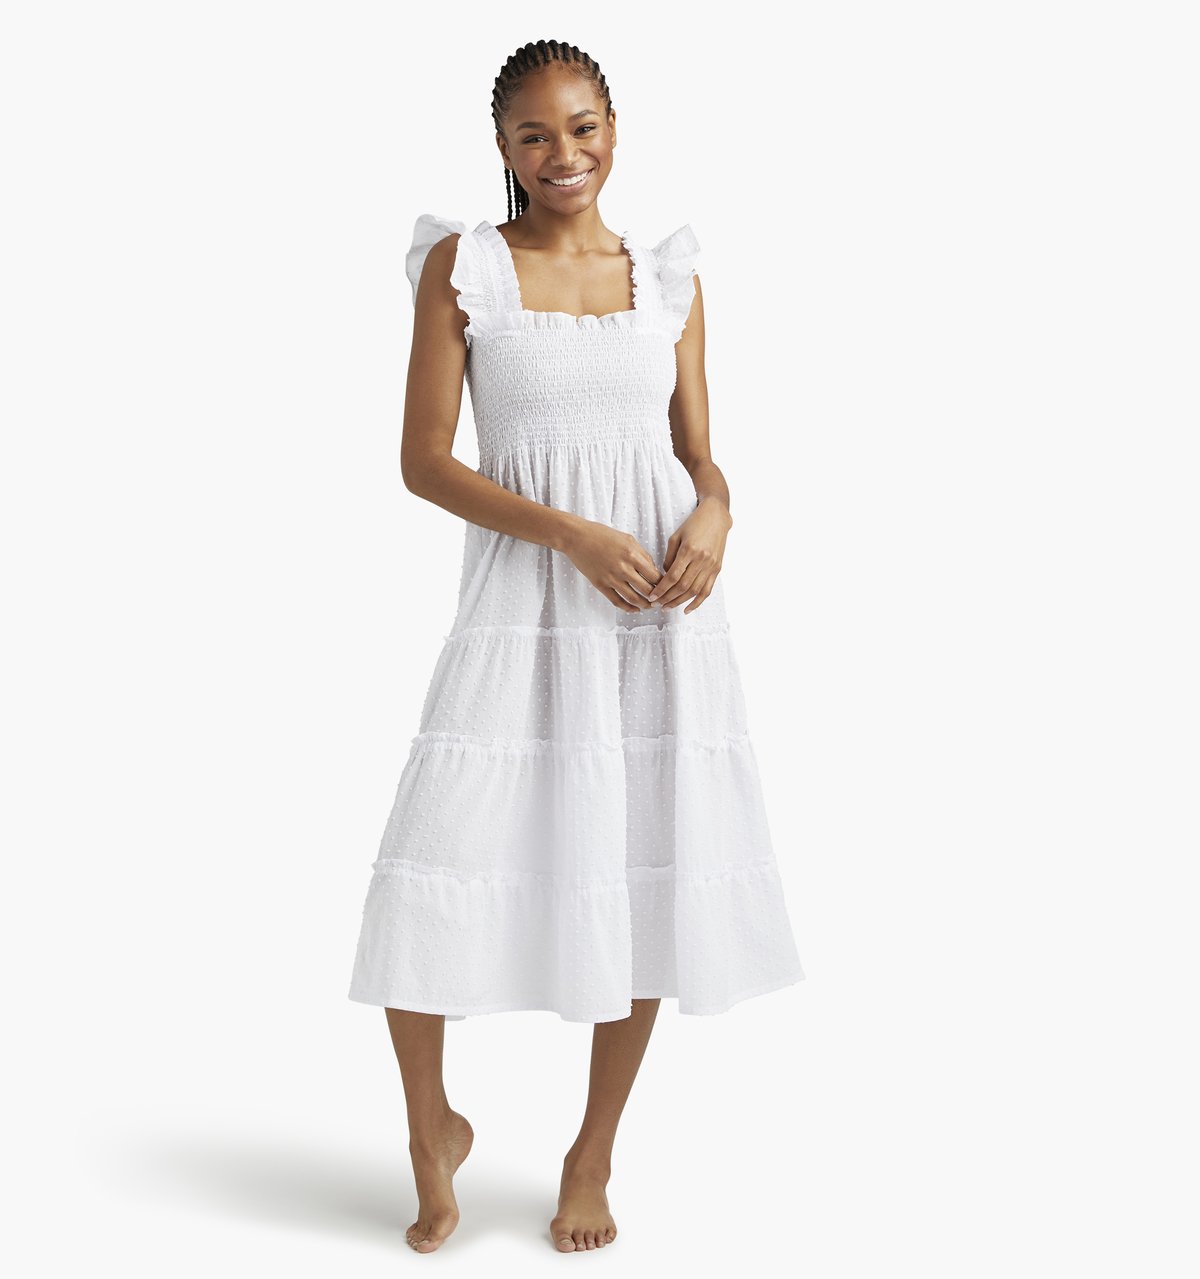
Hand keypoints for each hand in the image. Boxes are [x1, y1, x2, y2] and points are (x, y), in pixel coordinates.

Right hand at [560, 518, 662, 612]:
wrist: (577, 537)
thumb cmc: (602, 535)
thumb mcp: (628, 539)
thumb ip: (642, 555)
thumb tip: (653, 570)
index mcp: (632, 555)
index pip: (655, 575)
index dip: (663, 584)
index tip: (666, 587)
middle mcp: (623, 568)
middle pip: (647, 589)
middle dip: (656, 597)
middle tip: (660, 600)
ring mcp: (611, 578)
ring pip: (634, 598)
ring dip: (644, 605)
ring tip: (650, 606)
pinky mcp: (600, 585)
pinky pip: (617, 601)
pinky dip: (628, 608)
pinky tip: (634, 609)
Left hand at [647, 497, 731, 613]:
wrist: (716, 517)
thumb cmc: (693, 524)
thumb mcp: (676, 536)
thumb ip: (669, 557)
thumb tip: (665, 576)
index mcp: (689, 550)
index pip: (672, 576)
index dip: (661, 589)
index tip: (652, 597)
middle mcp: (701, 560)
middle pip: (683, 586)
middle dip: (668, 598)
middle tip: (656, 605)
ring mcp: (711, 566)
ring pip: (694, 591)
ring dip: (680, 602)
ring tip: (668, 607)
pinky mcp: (717, 569)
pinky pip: (707, 590)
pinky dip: (697, 602)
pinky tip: (687, 609)